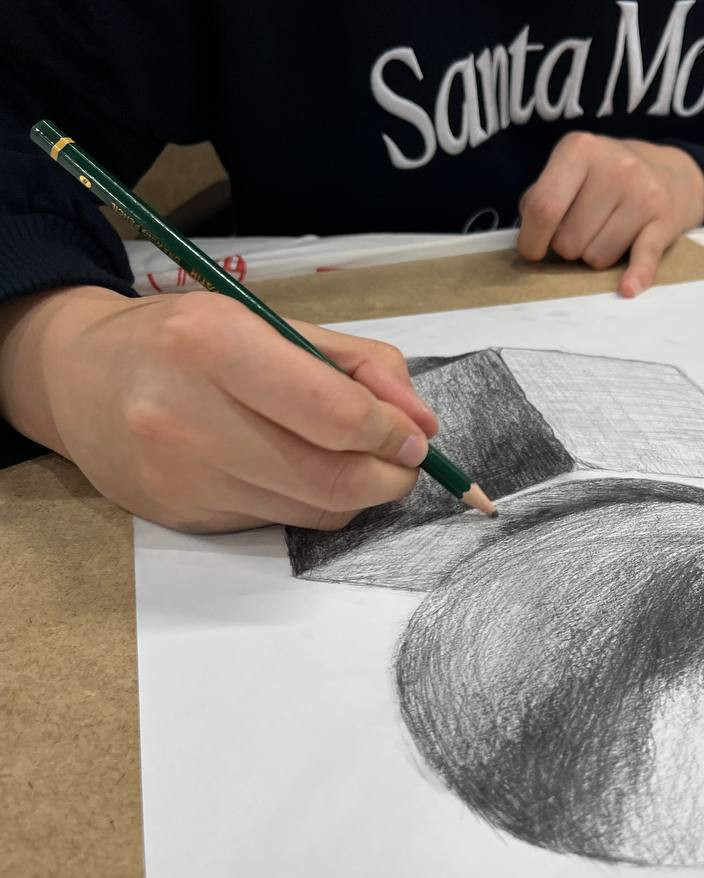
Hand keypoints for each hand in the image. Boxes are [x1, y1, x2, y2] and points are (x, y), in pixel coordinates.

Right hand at [0, 286, 438, 532]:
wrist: (77, 378)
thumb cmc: (187, 340)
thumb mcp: (270, 323)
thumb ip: (358, 366)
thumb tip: (422, 426)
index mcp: (216, 346)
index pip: (336, 415)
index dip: (391, 434)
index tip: (414, 437)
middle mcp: (189, 416)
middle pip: (332, 480)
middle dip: (390, 478)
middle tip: (402, 463)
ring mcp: (182, 476)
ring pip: (313, 512)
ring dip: (355, 495)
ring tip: (352, 462)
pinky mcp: (181, 516)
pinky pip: (278, 524)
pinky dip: (309, 505)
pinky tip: (293, 472)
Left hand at [516, 133, 703, 297]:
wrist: (667, 172)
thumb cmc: (603, 178)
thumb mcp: (568, 169)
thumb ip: (540, 198)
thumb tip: (531, 240)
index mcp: (580, 149)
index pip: (543, 207)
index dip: (531, 239)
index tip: (532, 251)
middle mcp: (615, 168)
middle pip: (569, 240)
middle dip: (567, 246)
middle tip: (581, 230)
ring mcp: (643, 194)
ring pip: (597, 257)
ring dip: (594, 255)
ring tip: (605, 233)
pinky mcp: (664, 221)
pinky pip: (643, 257)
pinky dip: (635, 276)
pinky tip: (627, 288)